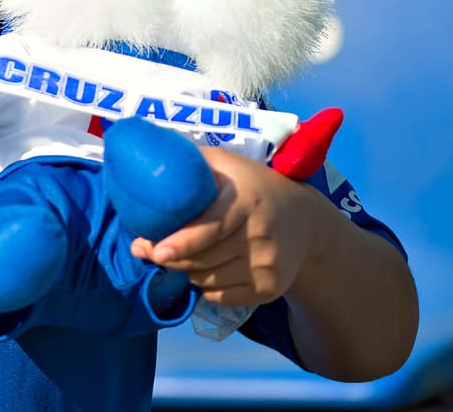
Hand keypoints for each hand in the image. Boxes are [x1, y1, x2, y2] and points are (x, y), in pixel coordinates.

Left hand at [130, 147, 323, 307]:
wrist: (306, 220)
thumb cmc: (251, 185)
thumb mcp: (226, 163)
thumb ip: (190, 160)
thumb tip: (147, 154)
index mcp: (245, 200)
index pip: (211, 227)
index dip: (181, 242)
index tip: (156, 251)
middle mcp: (261, 235)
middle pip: (201, 259)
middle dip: (168, 257)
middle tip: (150, 249)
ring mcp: (268, 265)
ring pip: (206, 281)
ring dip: (187, 271)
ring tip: (186, 254)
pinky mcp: (271, 289)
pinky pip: (221, 298)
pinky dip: (206, 287)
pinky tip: (209, 268)